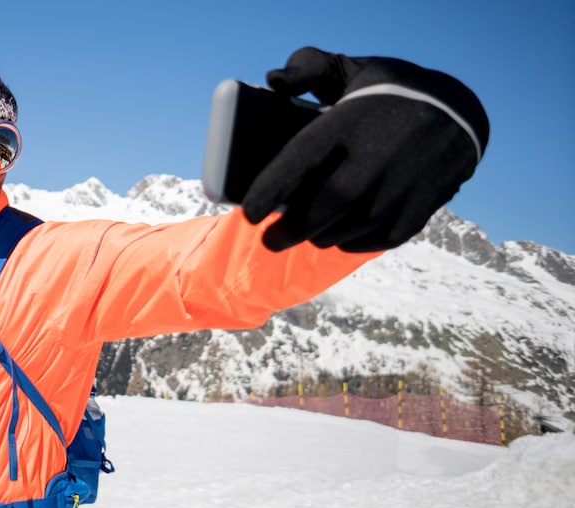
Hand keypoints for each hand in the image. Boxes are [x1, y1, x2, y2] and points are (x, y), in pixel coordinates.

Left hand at [242, 46, 489, 251]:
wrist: (457, 114)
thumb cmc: (388, 93)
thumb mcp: (351, 68)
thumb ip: (308, 67)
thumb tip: (275, 81)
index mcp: (349, 122)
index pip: (299, 160)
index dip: (269, 190)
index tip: (249, 213)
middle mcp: (375, 159)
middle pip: (322, 209)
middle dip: (290, 231)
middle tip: (270, 240)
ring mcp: (400, 188)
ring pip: (347, 230)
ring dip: (320, 236)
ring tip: (307, 232)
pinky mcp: (419, 210)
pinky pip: (376, 240)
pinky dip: (353, 242)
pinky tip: (340, 235)